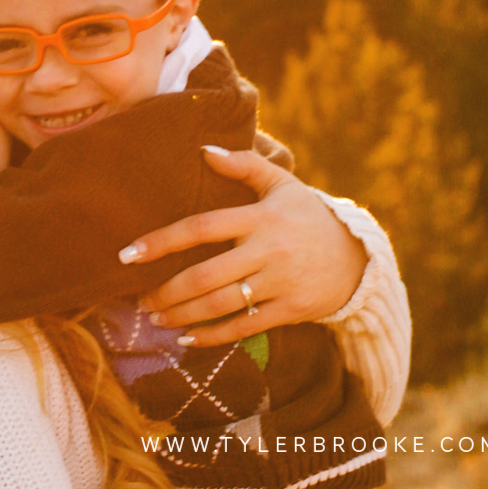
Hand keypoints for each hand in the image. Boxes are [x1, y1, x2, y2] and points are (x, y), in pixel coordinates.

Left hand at [118, 146, 367, 346]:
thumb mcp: (283, 185)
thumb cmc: (309, 218)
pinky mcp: (291, 310)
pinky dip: (212, 336)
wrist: (358, 258)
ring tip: (157, 319)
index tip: (129, 254)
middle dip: (167, 291)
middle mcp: (269, 250)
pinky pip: (244, 327)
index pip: (202, 227)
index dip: (162, 241)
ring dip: (182, 315)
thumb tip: (203, 150)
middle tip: (140, 301)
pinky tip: (187, 338)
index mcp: (261, 217)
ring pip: (220, 304)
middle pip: (205, 275)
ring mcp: (280, 282)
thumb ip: (245, 165)